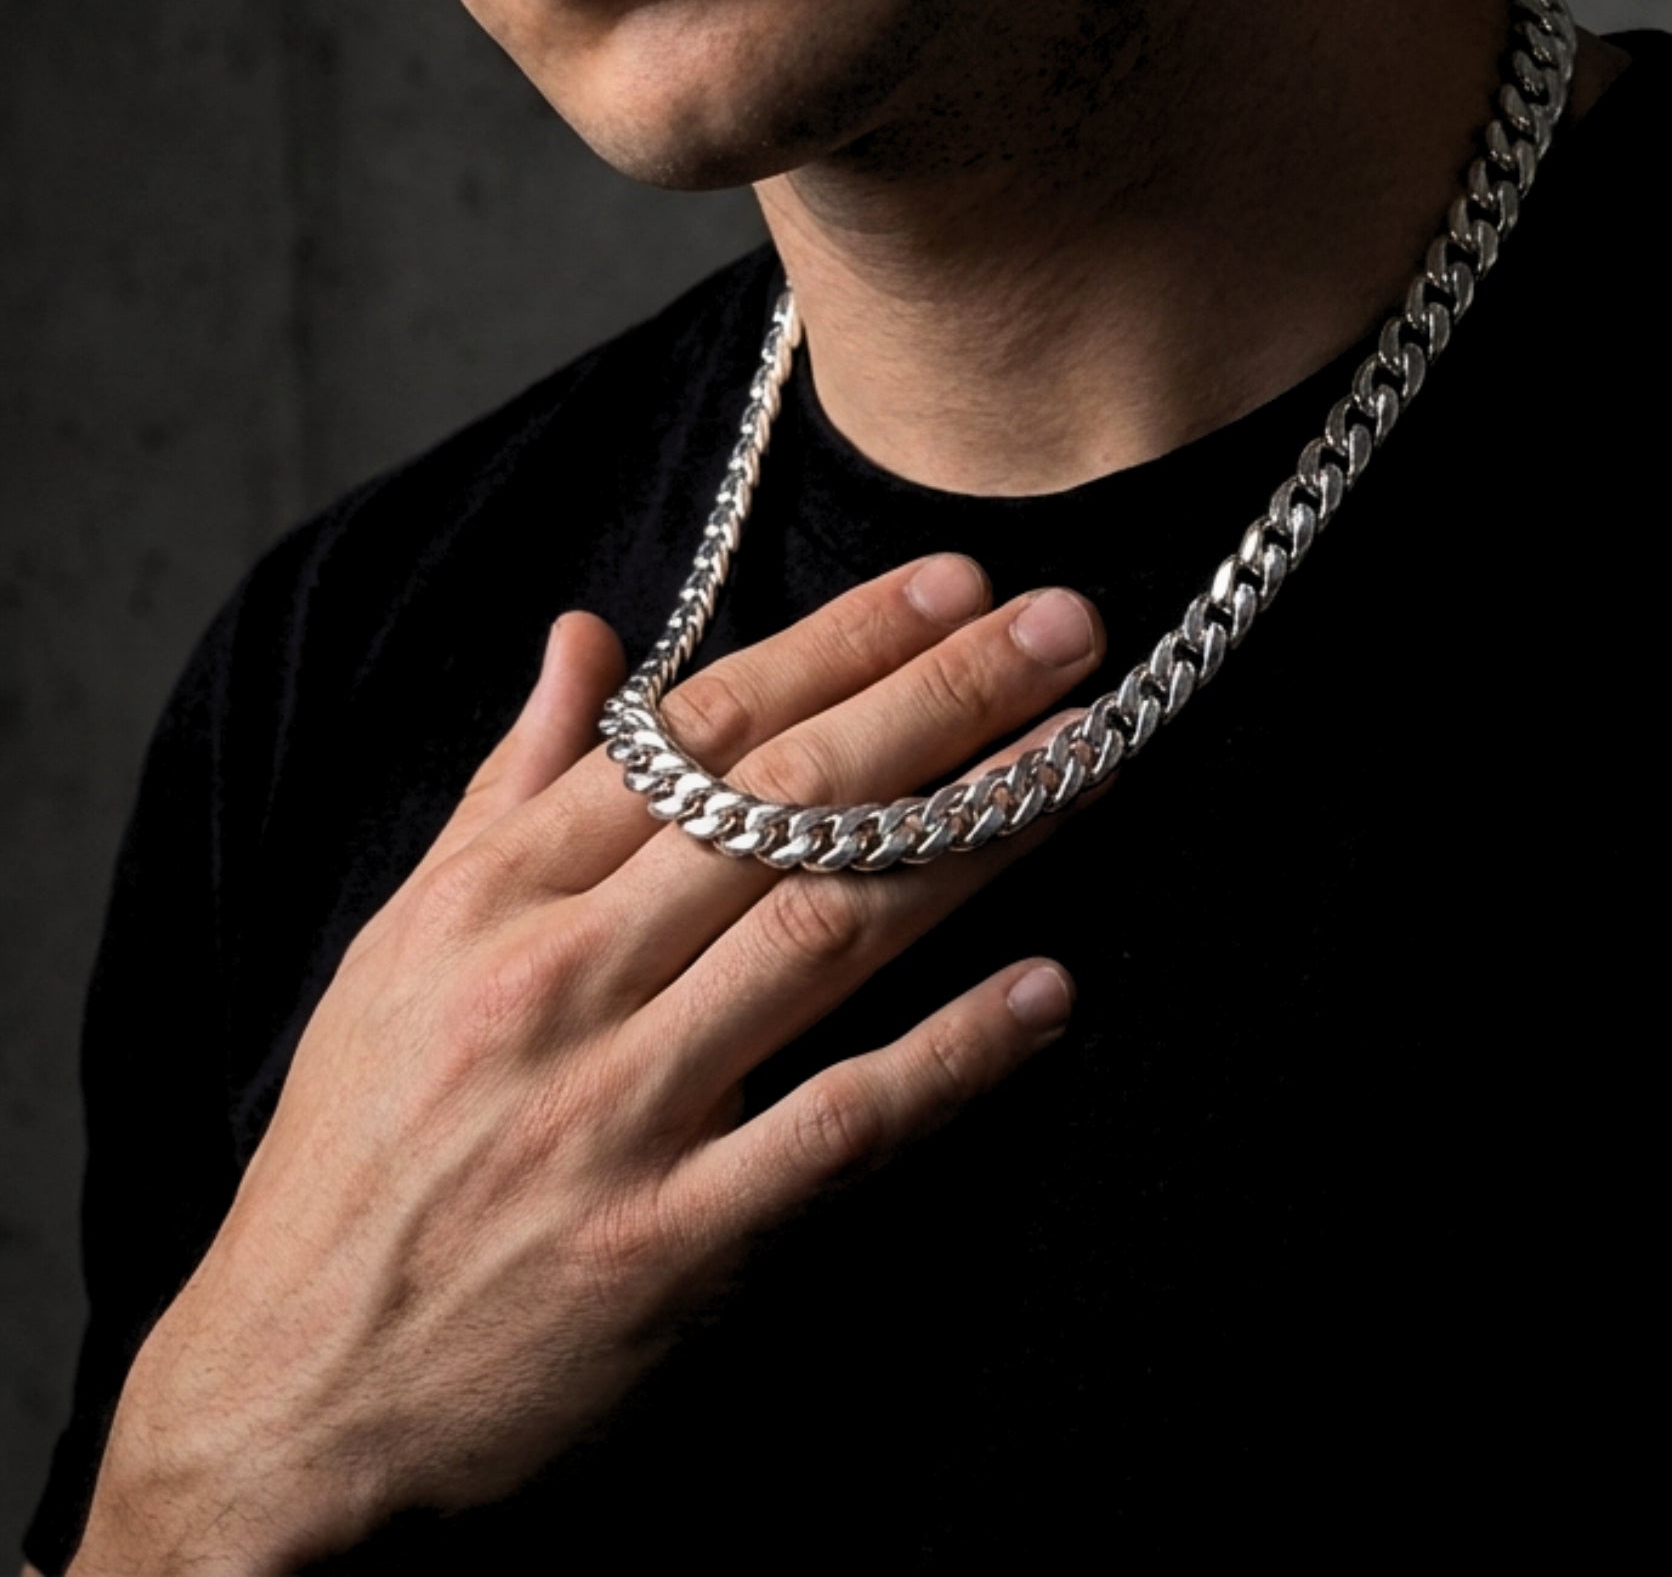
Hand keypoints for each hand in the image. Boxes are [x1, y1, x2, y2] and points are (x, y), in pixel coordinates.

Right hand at [73, 555, 1101, 1574]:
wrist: (288, 1386)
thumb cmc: (358, 1140)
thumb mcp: (405, 938)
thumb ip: (511, 782)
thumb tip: (583, 634)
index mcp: (502, 892)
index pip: (702, 730)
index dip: (840, 643)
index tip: (949, 584)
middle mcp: (564, 976)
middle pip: (783, 804)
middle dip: (936, 699)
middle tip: (1061, 625)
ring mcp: (620, 1107)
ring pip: (823, 932)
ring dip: (969, 836)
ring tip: (1084, 757)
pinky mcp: (668, 1241)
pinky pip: (831, 1128)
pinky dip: (944, 1057)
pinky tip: (1047, 991)